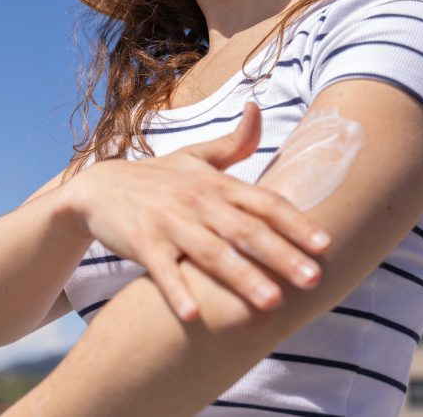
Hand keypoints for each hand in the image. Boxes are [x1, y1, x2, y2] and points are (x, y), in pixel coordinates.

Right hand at [66, 101, 331, 321]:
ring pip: (211, 253)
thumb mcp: (194, 156)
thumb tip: (257, 109)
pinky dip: (176, 291)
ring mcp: (168, 222)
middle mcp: (196, 201)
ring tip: (270, 302)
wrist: (97, 188)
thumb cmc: (156, 177)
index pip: (263, 202)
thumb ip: (233, 142)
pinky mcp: (140, 242)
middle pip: (245, 230)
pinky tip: (194, 314)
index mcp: (215, 183)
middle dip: (281, 255)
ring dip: (241, 278)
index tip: (325, 246)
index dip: (295, 223)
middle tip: (313, 280)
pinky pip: (162, 270)